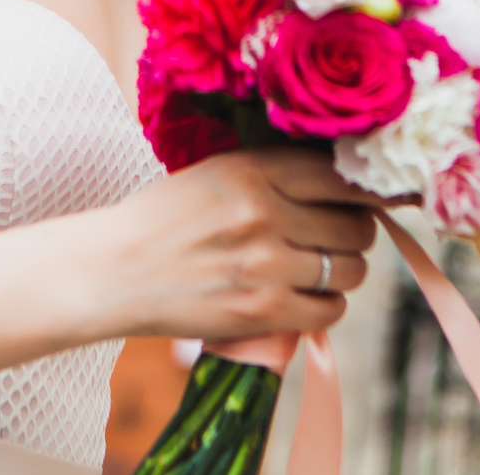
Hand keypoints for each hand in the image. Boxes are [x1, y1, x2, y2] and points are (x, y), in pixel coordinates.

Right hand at [90, 149, 380, 341]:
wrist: (111, 271)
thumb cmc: (162, 219)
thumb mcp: (214, 174)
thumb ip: (272, 172)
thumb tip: (342, 176)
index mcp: (251, 169)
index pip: (339, 173)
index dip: (364, 188)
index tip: (368, 197)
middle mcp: (263, 212)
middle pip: (355, 223)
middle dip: (354, 232)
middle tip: (337, 237)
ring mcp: (264, 264)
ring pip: (349, 268)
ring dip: (344, 271)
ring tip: (319, 269)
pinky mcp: (261, 311)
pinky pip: (330, 310)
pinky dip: (325, 306)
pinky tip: (305, 299)